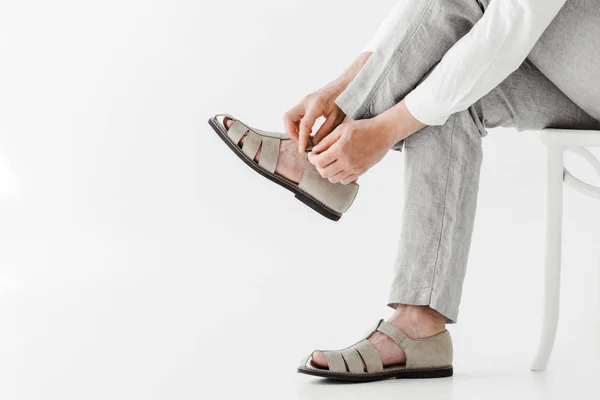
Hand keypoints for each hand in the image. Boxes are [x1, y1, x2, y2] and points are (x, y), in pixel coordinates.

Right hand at [283, 52, 370, 152]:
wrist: (344, 84)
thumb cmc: (343, 100)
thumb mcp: (337, 118)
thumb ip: (325, 131)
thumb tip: (314, 143)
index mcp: (316, 105)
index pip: (304, 125)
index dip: (301, 139)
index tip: (302, 150)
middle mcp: (306, 101)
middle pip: (288, 118)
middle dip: (291, 132)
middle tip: (301, 142)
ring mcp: (304, 101)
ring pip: (289, 117)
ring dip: (293, 129)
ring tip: (306, 138)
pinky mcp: (305, 103)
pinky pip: (294, 115)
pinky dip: (297, 125)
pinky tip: (308, 131)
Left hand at [307, 100, 425, 183]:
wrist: (383, 133)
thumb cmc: (362, 128)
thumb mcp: (342, 129)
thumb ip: (326, 140)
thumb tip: (315, 150)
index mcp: (341, 149)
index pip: (319, 162)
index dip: (312, 159)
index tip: (313, 154)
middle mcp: (347, 162)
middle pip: (324, 173)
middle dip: (318, 166)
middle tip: (319, 159)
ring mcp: (354, 168)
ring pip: (333, 179)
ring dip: (328, 172)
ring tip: (329, 162)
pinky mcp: (361, 172)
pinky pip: (344, 181)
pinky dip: (338, 176)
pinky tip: (340, 166)